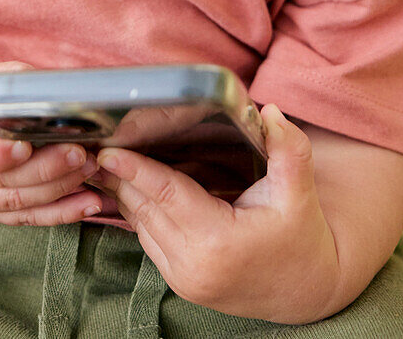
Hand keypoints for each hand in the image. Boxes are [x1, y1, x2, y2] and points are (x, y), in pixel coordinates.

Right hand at [0, 63, 103, 224]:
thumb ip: (8, 79)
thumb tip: (52, 84)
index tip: (25, 146)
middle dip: (44, 168)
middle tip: (80, 152)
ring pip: (14, 203)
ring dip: (57, 189)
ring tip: (90, 169)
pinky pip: (22, 220)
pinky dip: (58, 214)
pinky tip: (86, 204)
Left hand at [93, 105, 342, 322]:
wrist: (306, 291)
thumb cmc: (301, 236)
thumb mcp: (300, 191)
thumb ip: (288, 148)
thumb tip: (270, 111)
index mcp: (219, 241)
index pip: (166, 195)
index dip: (135, 170)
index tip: (109, 150)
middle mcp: (193, 266)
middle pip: (145, 208)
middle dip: (120, 176)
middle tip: (97, 144)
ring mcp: (184, 279)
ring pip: (140, 225)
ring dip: (124, 193)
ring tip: (105, 161)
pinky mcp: (180, 283)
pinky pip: (148, 240)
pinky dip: (138, 211)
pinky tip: (130, 186)